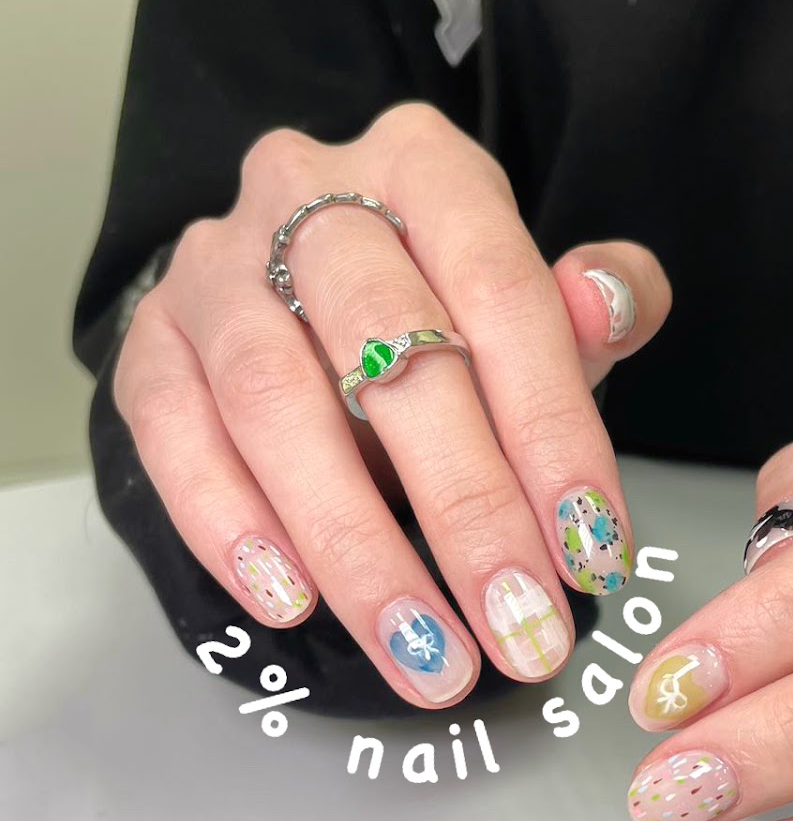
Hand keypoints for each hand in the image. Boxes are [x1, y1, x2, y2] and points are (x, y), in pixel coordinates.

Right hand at [114, 103, 669, 704]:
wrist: (306, 285)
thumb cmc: (444, 306)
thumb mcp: (533, 300)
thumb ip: (594, 304)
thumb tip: (612, 304)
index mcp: (426, 169)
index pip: (502, 293)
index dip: (554, 430)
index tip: (593, 550)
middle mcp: (308, 194)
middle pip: (386, 348)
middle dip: (465, 507)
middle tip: (519, 626)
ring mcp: (216, 267)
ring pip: (273, 402)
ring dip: (354, 546)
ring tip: (423, 651)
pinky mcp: (151, 340)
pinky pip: (170, 434)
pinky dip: (229, 526)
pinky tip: (292, 605)